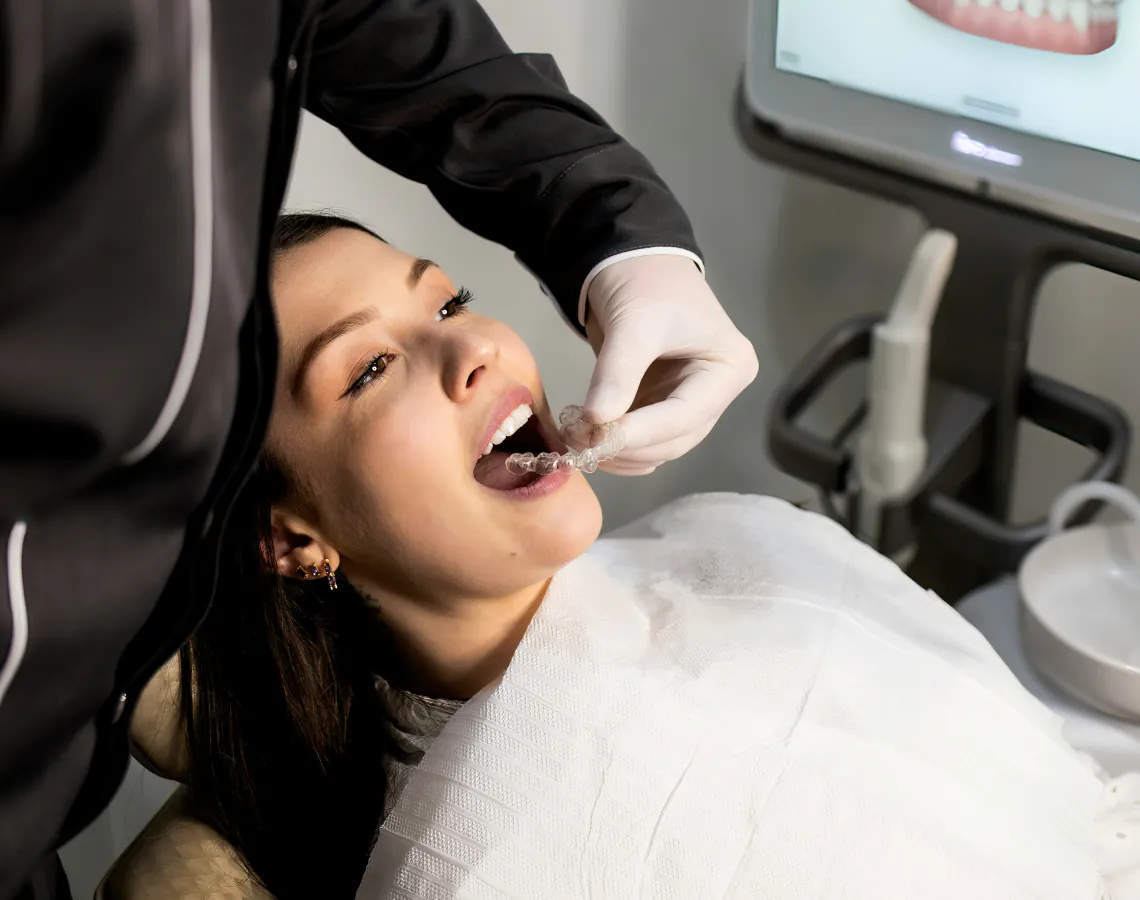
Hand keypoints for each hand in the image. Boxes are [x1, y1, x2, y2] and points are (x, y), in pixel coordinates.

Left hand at [581, 255, 757, 474]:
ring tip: (578, 439)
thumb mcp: (634, 324)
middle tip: (582, 442)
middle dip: (628, 446)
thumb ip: (617, 373)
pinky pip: (644, 442)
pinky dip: (616, 447)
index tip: (601, 439)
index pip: (687, 415)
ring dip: (619, 453)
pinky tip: (587, 439)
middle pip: (676, 439)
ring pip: (659, 448)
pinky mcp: (663, 407)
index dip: (643, 433)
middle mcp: (717, 392)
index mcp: (730, 368)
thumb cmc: (646, 282)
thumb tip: (596, 421)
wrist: (632, 262)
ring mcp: (691, 403)